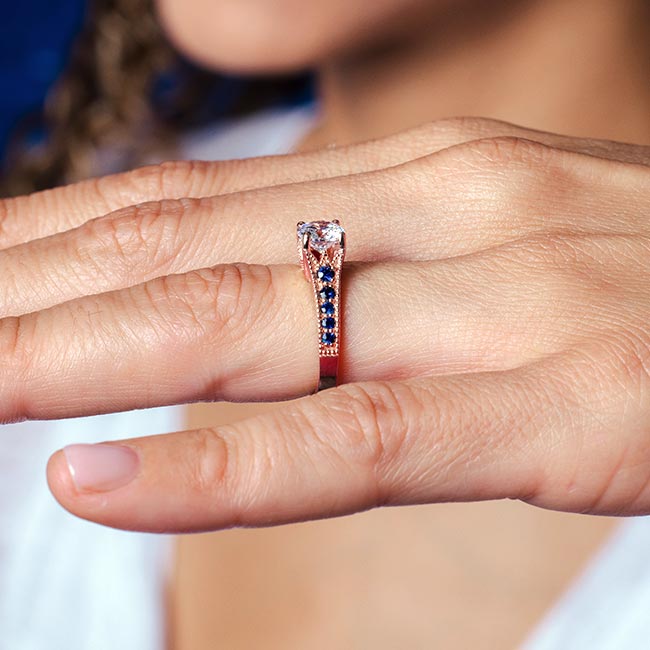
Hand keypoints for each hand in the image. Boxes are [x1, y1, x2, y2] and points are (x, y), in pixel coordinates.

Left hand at [4, 117, 649, 531]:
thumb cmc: (625, 269)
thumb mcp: (473, 230)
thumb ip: (352, 252)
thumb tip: (241, 272)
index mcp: (411, 172)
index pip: (184, 199)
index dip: (55, 233)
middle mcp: (434, 213)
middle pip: (179, 253)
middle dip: (31, 292)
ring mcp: (490, 305)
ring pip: (236, 331)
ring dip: (73, 360)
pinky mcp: (545, 406)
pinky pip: (344, 437)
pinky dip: (212, 465)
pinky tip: (92, 476)